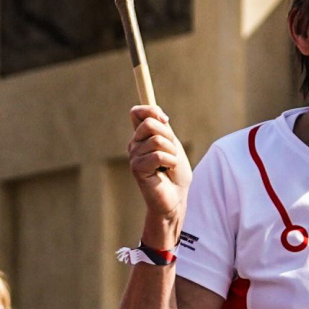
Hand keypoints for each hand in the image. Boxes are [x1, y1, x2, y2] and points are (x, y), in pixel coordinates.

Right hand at [127, 105, 188, 234]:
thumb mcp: (172, 144)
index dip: (151, 110)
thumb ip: (163, 128)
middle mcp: (134, 144)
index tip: (165, 120)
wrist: (175, 197)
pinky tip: (166, 172)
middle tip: (172, 153)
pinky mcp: (136, 168)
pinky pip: (158, 156)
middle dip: (169, 137)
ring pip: (157, 141)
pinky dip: (170, 162)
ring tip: (169, 166)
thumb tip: (158, 115)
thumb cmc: (175, 173)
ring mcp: (133, 156)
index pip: (137, 112)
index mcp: (141, 136)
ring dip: (172, 153)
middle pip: (149, 123)